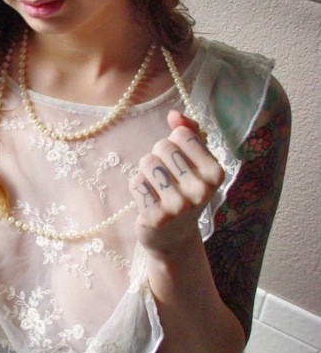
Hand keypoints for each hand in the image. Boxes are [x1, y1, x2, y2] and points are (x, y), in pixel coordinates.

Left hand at [129, 110, 223, 257]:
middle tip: (164, 177)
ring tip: (156, 188)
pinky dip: (137, 187)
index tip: (179, 162)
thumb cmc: (183, 192)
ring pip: (147, 162)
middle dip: (157, 156)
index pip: (182, 135)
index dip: (173, 143)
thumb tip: (174, 115)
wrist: (173, 237)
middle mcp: (201, 190)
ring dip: (145, 172)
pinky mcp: (156, 217)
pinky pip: (136, 182)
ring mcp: (178, 205)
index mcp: (215, 172)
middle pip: (162, 146)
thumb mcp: (194, 163)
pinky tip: (148, 200)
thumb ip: (188, 133)